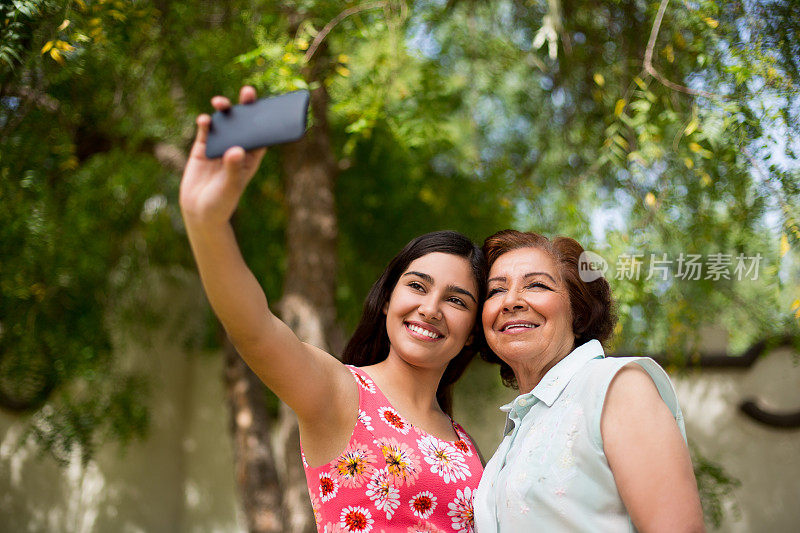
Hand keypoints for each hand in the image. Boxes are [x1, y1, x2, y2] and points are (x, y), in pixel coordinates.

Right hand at [179, 86, 267, 225]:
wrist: (199, 212)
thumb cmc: (222, 202)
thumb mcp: (230, 187)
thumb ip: (233, 168)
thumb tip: (236, 150)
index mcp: (251, 158)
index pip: (261, 134)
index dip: (266, 119)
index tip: (270, 105)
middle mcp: (237, 148)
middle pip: (244, 123)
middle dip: (246, 106)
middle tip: (248, 91)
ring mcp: (220, 146)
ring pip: (224, 122)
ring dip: (223, 110)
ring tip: (220, 102)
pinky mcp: (202, 148)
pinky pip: (206, 130)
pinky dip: (205, 123)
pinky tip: (204, 120)